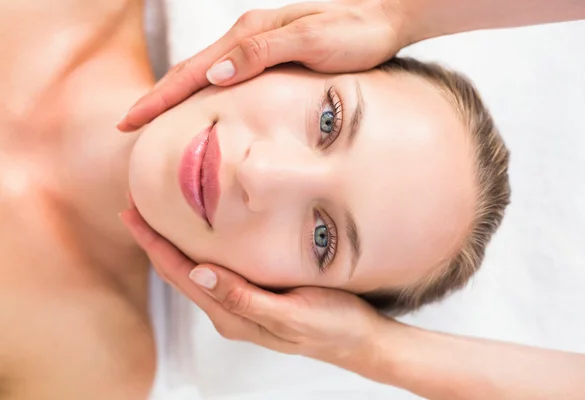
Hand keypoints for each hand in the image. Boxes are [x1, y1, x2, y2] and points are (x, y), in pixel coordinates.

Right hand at [117, 0, 410, 131]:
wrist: (385, 18)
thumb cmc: (355, 34)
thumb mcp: (312, 43)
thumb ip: (263, 55)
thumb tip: (216, 74)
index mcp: (251, 35)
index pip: (193, 71)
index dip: (160, 98)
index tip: (131, 120)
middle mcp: (248, 36)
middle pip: (191, 71)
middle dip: (157, 99)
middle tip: (128, 125)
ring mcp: (258, 43)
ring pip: (205, 73)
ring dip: (176, 97)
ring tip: (153, 120)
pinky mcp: (270, 52)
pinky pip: (225, 75)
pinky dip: (203, 93)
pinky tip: (200, 107)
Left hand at [120, 207, 389, 368]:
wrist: (358, 341)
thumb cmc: (331, 326)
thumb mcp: (290, 313)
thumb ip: (243, 297)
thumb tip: (199, 273)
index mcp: (231, 315)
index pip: (179, 274)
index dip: (153, 244)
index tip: (131, 214)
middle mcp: (229, 311)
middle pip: (179, 272)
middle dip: (153, 241)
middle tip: (134, 207)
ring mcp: (240, 304)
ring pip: (194, 270)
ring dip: (172, 245)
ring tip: (156, 217)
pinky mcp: (255, 296)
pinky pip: (215, 270)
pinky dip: (198, 249)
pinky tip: (200, 236)